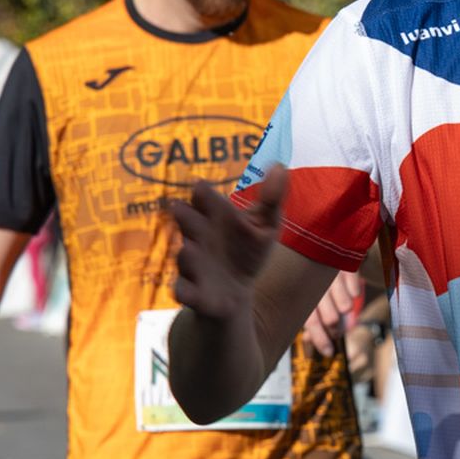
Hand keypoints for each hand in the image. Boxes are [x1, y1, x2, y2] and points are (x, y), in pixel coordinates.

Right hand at [171, 165, 287, 322]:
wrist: (235, 293)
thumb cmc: (247, 251)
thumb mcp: (265, 224)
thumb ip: (271, 198)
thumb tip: (280, 165)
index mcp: (214, 216)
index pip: (202, 196)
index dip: (202, 192)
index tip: (200, 186)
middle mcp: (198, 236)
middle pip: (186, 221)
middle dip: (186, 217)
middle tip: (179, 208)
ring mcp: (192, 263)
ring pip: (185, 255)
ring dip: (187, 253)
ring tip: (190, 249)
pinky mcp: (192, 291)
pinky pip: (182, 290)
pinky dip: (183, 290)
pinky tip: (184, 290)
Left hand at [302, 270, 363, 355]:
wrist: (333, 247)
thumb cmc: (318, 277)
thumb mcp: (311, 295)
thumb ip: (311, 318)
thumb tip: (310, 341)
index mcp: (301, 292)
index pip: (312, 322)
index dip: (320, 339)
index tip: (329, 352)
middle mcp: (314, 282)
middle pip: (330, 318)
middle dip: (336, 328)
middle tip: (337, 329)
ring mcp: (331, 272)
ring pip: (345, 306)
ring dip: (346, 309)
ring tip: (342, 304)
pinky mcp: (346, 264)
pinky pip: (356, 290)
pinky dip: (354, 293)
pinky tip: (349, 290)